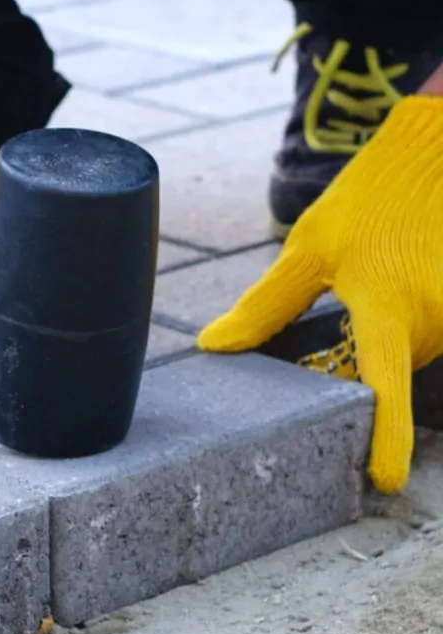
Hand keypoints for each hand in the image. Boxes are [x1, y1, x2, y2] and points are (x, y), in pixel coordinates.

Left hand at [197, 95, 442, 492]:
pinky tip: (396, 286)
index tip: (382, 481)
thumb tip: (214, 346)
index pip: (385, 385)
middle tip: (341, 319)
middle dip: (362, 366)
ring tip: (375, 287)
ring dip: (388, 343)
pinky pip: (429, 335)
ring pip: (412, 356)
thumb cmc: (370, 196)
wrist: (438, 152)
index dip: (384, 436)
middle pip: (391, 373)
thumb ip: (266, 306)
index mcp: (386, 304)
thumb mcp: (309, 247)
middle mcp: (432, 316)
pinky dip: (405, 328)